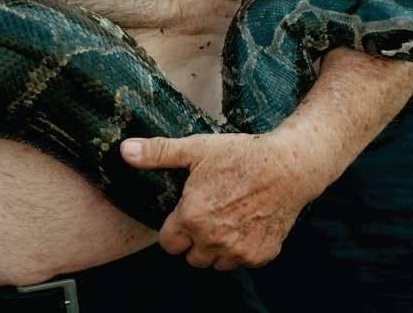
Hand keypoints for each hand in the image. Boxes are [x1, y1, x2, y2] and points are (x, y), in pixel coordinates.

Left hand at [119, 133, 312, 269]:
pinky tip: (244, 224)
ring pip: (214, 263)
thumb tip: (124, 151)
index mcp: (192, 217)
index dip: (174, 227)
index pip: (168, 243)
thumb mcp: (196, 149)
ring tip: (225, 219)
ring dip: (215, 248)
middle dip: (193, 239)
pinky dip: (239, 249)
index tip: (186, 212)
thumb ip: (158, 153)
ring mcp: (237, 251)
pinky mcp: (259, 255)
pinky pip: (240, 262)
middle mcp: (213, 240)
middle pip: (190, 256)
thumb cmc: (241, 156)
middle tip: (207, 213)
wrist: (288, 167)